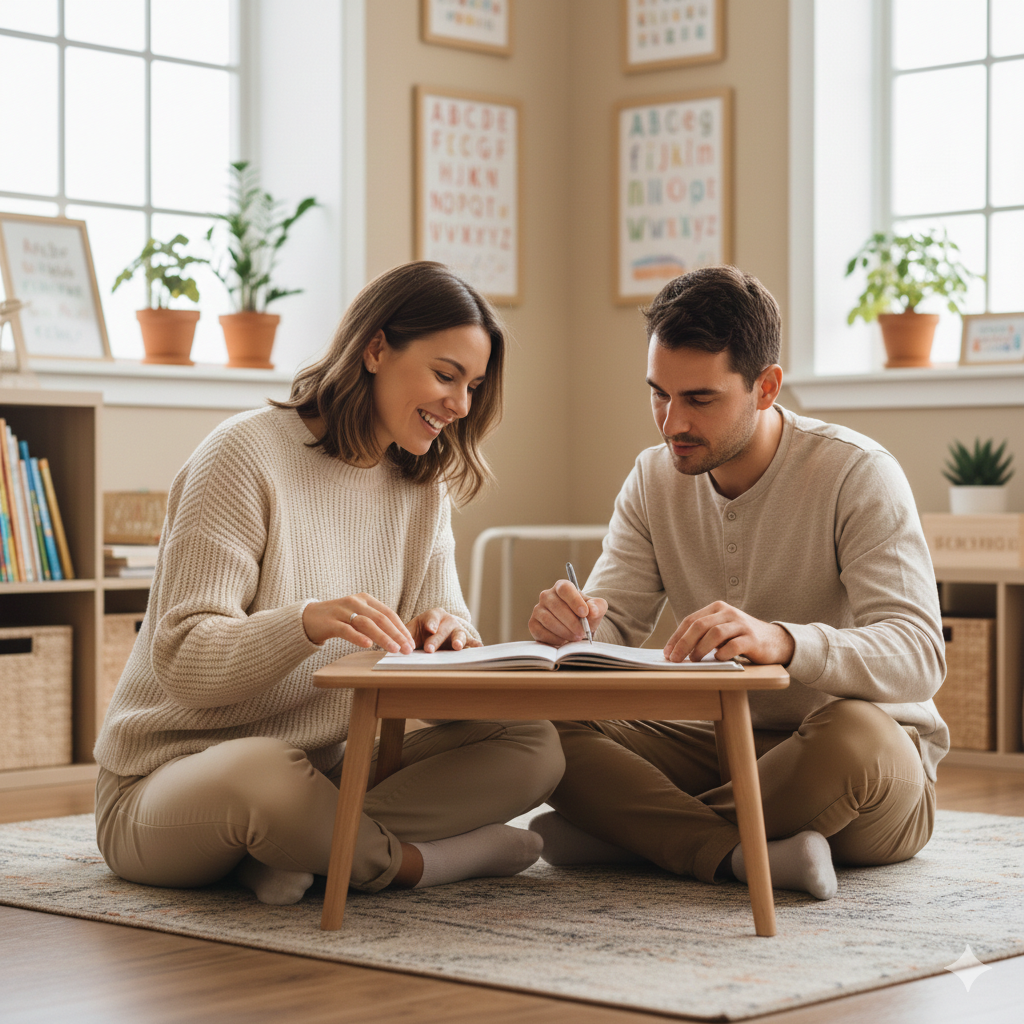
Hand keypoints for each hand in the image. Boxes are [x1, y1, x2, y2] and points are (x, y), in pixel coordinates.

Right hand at [302, 593, 415, 652]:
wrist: (308, 618)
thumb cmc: (338, 619)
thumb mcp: (358, 615)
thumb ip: (374, 622)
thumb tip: (397, 637)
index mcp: (365, 599)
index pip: (388, 614)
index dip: (401, 628)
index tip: (411, 642)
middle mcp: (355, 602)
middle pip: (381, 619)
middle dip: (396, 635)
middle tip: (407, 649)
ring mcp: (342, 611)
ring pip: (367, 624)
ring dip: (383, 637)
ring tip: (394, 649)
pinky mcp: (330, 622)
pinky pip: (347, 630)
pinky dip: (358, 637)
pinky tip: (368, 645)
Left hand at [406, 608, 481, 652]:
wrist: (433, 631)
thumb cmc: (420, 630)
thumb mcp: (411, 629)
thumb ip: (405, 635)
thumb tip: (399, 646)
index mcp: (433, 615)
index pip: (432, 618)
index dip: (431, 623)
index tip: (430, 629)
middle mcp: (448, 620)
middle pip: (443, 630)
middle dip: (436, 640)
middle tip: (429, 649)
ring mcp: (457, 630)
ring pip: (459, 634)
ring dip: (458, 640)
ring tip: (457, 646)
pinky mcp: (464, 639)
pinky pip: (470, 641)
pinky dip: (473, 644)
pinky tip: (478, 647)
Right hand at [529, 580, 607, 646]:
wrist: (576, 628)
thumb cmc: (585, 616)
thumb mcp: (596, 609)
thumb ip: (597, 607)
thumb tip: (592, 610)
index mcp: (562, 587)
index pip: (565, 589)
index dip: (574, 600)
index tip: (584, 613)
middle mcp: (547, 595)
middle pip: (556, 606)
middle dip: (571, 622)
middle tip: (582, 632)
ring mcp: (538, 609)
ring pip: (548, 620)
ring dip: (564, 631)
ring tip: (575, 638)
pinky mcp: (533, 624)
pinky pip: (541, 631)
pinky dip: (554, 639)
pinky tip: (564, 641)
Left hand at [663, 600, 794, 664]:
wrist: (775, 641)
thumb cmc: (741, 638)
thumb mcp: (721, 631)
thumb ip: (703, 635)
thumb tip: (676, 651)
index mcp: (717, 608)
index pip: (691, 620)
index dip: (677, 637)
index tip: (668, 652)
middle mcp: (728, 613)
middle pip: (700, 625)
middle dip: (684, 643)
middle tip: (675, 659)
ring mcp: (741, 624)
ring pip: (715, 633)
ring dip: (700, 649)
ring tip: (694, 660)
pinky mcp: (753, 639)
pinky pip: (733, 645)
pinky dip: (722, 654)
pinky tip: (717, 660)